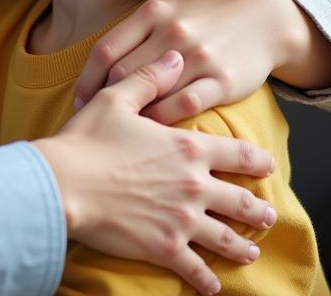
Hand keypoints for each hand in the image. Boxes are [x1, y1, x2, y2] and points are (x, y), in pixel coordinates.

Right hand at [33, 51, 275, 295]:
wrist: (62, 182)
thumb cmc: (86, 139)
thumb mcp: (116, 98)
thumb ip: (149, 78)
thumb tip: (175, 56)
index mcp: (186, 148)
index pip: (237, 153)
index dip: (257, 160)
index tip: (268, 165)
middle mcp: (193, 186)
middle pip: (241, 201)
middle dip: (257, 210)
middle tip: (267, 215)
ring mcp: (182, 221)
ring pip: (226, 239)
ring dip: (242, 246)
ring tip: (250, 250)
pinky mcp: (165, 248)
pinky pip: (197, 271)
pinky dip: (207, 280)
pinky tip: (212, 285)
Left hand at [74, 0, 330, 123]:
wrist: (261, 16)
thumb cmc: (202, 15)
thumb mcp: (165, 8)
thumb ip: (134, 30)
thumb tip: (98, 63)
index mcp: (151, 12)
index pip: (104, 50)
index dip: (87, 80)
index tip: (80, 103)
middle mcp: (171, 32)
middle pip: (122, 74)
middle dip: (104, 102)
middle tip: (94, 125)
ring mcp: (198, 56)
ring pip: (151, 93)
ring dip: (132, 117)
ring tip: (118, 135)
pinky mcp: (222, 79)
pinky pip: (185, 106)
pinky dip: (164, 121)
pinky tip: (154, 134)